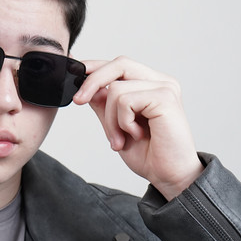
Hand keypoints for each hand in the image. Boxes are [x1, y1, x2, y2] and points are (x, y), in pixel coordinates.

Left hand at [73, 56, 203, 200]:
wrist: (168, 176)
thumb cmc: (148, 154)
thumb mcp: (116, 127)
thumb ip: (105, 106)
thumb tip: (88, 88)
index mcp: (150, 86)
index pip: (119, 66)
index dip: (95, 67)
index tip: (73, 72)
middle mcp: (160, 82)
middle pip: (118, 64)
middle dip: (92, 82)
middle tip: (78, 102)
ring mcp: (164, 88)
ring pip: (116, 88)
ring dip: (111, 119)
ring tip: (121, 139)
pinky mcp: (165, 97)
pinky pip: (125, 101)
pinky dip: (123, 121)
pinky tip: (136, 135)